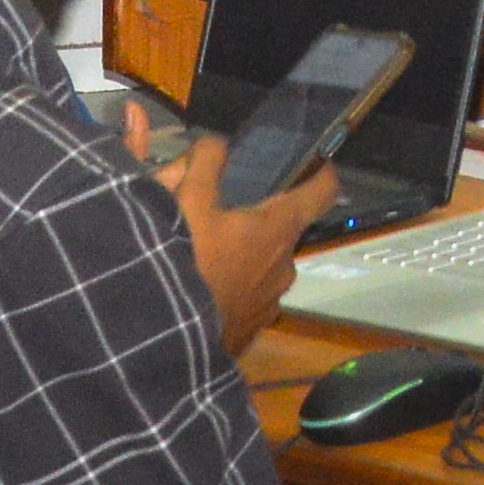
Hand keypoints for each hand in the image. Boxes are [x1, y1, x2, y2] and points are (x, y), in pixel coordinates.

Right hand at [125, 96, 333, 356]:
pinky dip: (225, 290)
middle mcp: (285, 266)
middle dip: (253, 219)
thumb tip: (216, 144)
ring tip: (196, 256)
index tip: (316, 164)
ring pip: (258, 267)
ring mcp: (269, 303)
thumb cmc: (182, 261)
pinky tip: (192, 290)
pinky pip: (242, 299)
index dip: (320, 173)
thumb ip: (204, 162)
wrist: (162, 341)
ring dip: (237, 258)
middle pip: (278, 231)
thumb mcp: (186, 199)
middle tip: (212, 212)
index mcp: (278, 229)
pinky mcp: (247, 332)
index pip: (321, 191)